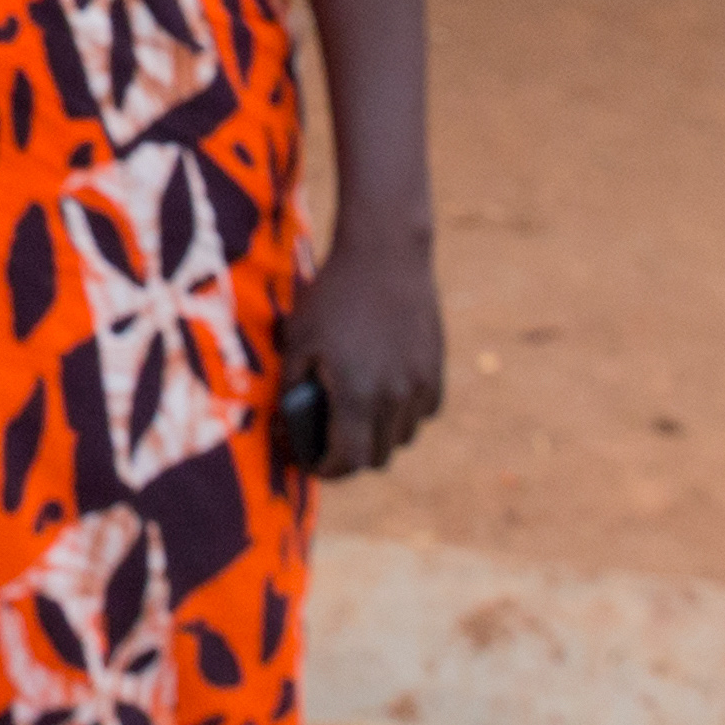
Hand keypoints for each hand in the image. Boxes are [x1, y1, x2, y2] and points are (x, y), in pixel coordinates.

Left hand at [286, 232, 446, 479]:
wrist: (385, 254)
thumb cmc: (332, 296)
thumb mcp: (298, 340)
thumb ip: (292, 389)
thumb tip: (287, 427)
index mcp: (356, 395)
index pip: (347, 461)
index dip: (326, 469)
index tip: (311, 464)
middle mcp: (395, 397)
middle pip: (377, 457)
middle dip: (350, 457)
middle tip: (328, 442)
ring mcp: (420, 384)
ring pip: (403, 437)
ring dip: (379, 437)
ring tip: (356, 419)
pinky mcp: (436, 369)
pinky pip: (423, 412)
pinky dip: (404, 415)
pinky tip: (385, 395)